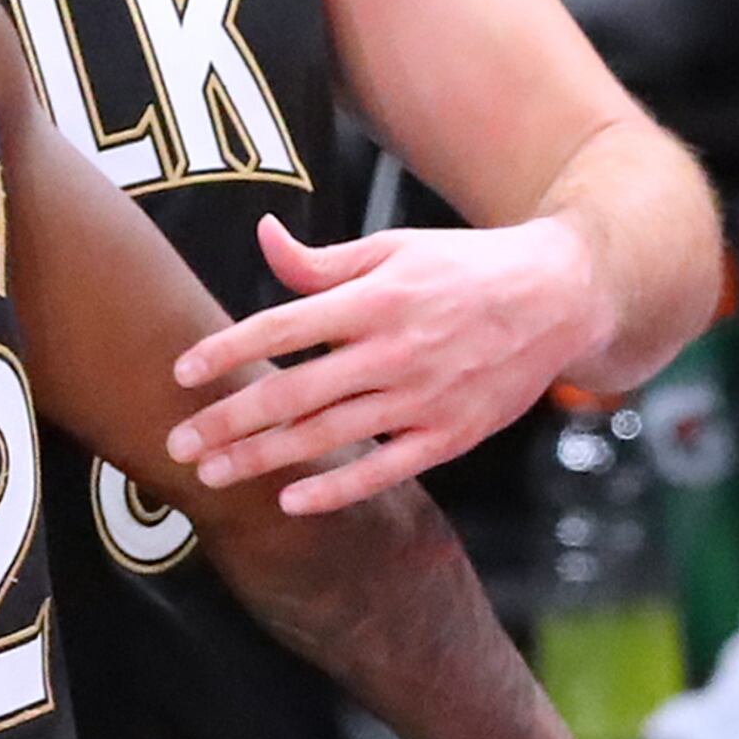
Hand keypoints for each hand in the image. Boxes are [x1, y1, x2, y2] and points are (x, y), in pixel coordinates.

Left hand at [166, 215, 608, 515]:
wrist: (560, 295)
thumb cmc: (466, 267)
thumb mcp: (394, 249)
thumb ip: (322, 261)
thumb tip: (263, 236)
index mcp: (376, 298)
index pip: (282, 326)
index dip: (226, 351)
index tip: (181, 374)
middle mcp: (394, 350)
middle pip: (293, 392)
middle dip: (228, 422)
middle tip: (178, 445)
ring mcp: (423, 397)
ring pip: (327, 435)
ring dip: (262, 458)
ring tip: (212, 474)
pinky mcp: (451, 435)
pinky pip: (385, 469)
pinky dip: (337, 489)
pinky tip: (290, 501)